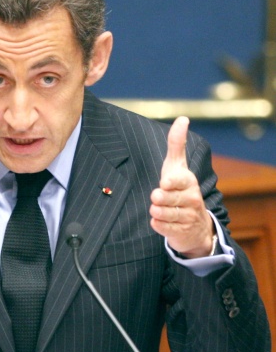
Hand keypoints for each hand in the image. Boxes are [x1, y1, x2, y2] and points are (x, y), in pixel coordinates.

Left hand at [149, 116, 213, 257]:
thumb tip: (182, 118)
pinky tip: (156, 221)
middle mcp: (191, 199)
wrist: (195, 224)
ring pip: (167, 214)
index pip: (179, 180)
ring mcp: (187, 217)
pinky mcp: (180, 232)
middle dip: (161, 198)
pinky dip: (159, 225)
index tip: (165, 182)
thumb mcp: (177, 166)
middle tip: (156, 196)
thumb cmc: (180, 188)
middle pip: (170, 198)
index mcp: (189, 181)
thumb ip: (177, 144)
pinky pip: (165, 229)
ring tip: (155, 208)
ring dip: (158, 212)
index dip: (171, 182)